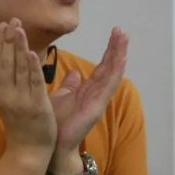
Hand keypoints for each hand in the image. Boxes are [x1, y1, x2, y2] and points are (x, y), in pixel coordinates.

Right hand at [0, 18, 56, 153]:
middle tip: (12, 20)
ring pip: (18, 69)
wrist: (27, 151)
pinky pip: (34, 84)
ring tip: (20, 29)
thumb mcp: (4, 101)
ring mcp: (20, 100)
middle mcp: (5, 94)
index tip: (2, 26)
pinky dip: (33, 68)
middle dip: (8, 40)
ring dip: (19, 48)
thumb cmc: (19, 125)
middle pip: (5, 62)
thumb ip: (2, 80)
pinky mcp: (36, 106)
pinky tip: (33, 53)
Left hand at [50, 27, 128, 154]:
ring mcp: (98, 99)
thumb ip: (69, 86)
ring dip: (119, 55)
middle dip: (116, 48)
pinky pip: (108, 86)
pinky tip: (121, 59)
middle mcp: (96, 93)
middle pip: (109, 66)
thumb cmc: (56, 122)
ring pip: (112, 73)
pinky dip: (115, 72)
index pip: (102, 66)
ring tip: (124, 38)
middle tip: (122, 31)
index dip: (109, 50)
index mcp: (88, 90)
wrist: (51, 144)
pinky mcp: (97, 106)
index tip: (115, 33)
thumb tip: (74, 73)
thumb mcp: (62, 98)